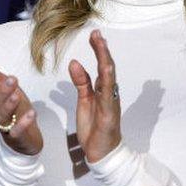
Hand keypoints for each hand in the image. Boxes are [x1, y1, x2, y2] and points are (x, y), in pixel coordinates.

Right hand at [0, 53, 42, 154]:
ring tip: (17, 96)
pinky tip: (32, 113)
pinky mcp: (18, 137)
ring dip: (9, 105)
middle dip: (2, 91)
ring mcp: (7, 125)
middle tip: (12, 79)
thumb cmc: (13, 106)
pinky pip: (18, 131)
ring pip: (4, 116)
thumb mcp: (3, 85)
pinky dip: (23, 123)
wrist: (26, 136)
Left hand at [68, 29, 121, 163]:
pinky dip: (107, 81)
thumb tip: (75, 62)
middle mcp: (109, 93)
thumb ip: (81, 82)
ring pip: (109, 77)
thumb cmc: (94, 127)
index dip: (98, 50)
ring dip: (105, 59)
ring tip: (101, 44)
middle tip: (97, 33)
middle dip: (102, 50)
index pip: (101, 65)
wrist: (101, 152)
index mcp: (103, 90)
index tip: (94, 34)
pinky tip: (105, 69)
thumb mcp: (84, 101)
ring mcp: (110, 102)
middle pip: (107, 67)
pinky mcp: (109, 114)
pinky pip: (108, 95)